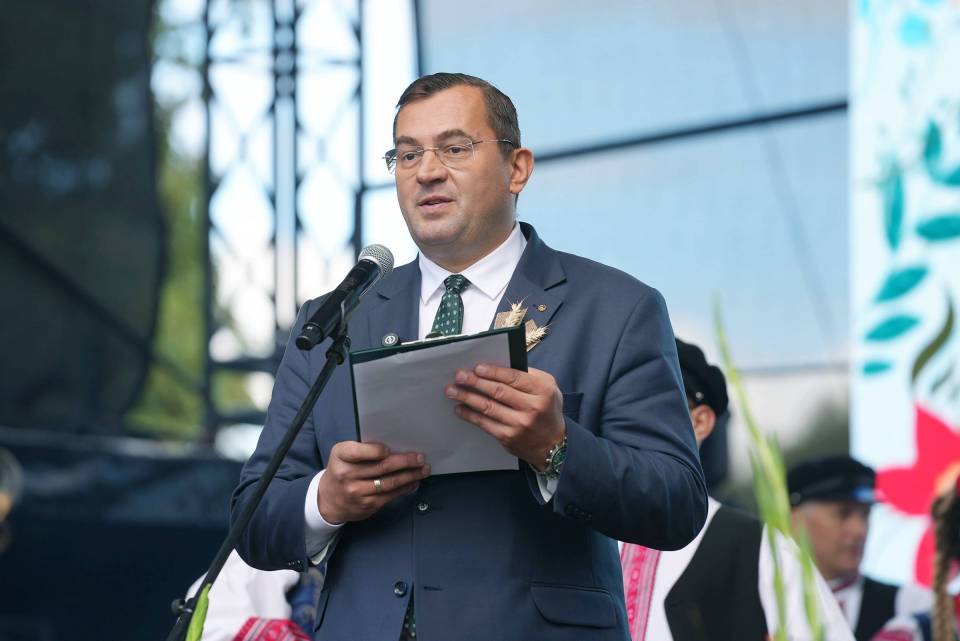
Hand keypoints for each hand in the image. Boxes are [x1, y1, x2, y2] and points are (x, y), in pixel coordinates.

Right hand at [317, 441, 429, 523]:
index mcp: (341, 456)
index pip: (359, 452)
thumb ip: (363, 449)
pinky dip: (405, 488)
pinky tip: (414, 482)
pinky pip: (391, 495)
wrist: (329, 500)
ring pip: (390, 483)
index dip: (376, 450)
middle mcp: (347, 475)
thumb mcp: (343, 455)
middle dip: (405, 462)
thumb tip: (395, 446)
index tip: (390, 449)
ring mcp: (357, 492)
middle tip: (420, 458)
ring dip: (410, 476)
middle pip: (382, 467)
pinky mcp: (367, 505)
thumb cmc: (342, 470)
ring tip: (423, 469)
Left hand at [445, 364, 565, 469]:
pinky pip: (484, 423)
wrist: (553, 444)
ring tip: (452, 391)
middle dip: (475, 382)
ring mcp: (518, 424)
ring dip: (467, 397)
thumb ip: (529, 376)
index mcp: (542, 391)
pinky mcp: (507, 437)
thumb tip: (500, 367)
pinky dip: (470, 415)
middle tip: (459, 375)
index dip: (493, 372)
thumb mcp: (549, 388)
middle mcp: (531, 408)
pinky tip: (460, 409)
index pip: (514, 378)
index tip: (477, 367)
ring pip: (488, 407)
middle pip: (498, 391)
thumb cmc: (547, 411)